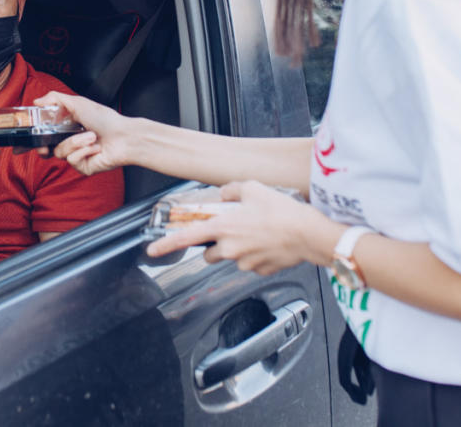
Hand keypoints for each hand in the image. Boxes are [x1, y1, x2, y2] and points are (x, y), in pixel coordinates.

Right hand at [34, 91, 136, 174]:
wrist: (124, 136)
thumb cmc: (105, 119)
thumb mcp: (78, 103)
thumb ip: (55, 99)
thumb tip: (37, 101)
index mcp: (66, 127)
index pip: (44, 135)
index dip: (33, 139)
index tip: (24, 141)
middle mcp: (70, 142)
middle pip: (46, 149)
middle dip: (44, 146)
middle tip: (46, 144)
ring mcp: (76, 156)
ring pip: (60, 152)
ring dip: (76, 142)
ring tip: (91, 136)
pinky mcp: (82, 167)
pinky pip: (72, 160)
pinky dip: (83, 151)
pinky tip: (94, 147)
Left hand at [145, 181, 337, 275]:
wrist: (308, 234)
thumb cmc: (282, 211)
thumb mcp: (254, 189)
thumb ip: (232, 190)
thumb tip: (225, 194)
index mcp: (224, 228)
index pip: (186, 238)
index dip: (166, 245)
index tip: (152, 250)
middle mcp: (230, 249)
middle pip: (209, 253)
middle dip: (214, 245)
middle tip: (231, 231)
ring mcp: (244, 263)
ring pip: (231, 258)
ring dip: (236, 250)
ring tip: (256, 235)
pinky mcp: (260, 271)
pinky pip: (251, 264)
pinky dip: (255, 255)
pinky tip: (268, 243)